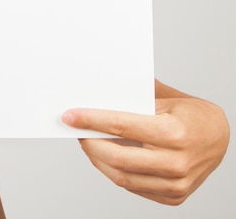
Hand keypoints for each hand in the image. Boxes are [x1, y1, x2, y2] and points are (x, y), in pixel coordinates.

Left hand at [62, 80, 229, 204]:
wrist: (218, 137)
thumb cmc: (190, 113)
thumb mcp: (164, 96)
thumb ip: (133, 96)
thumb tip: (97, 92)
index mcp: (175, 133)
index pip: (122, 126)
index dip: (92, 120)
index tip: (70, 115)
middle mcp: (177, 162)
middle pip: (118, 157)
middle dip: (89, 142)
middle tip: (75, 129)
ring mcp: (177, 184)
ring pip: (123, 177)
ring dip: (97, 159)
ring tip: (87, 142)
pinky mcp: (174, 197)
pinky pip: (134, 187)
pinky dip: (114, 172)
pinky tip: (105, 156)